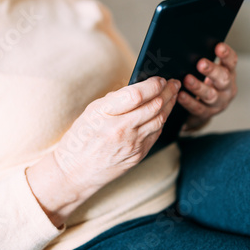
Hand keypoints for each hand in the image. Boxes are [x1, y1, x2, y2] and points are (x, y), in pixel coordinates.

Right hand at [54, 77, 180, 190]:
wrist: (75, 171)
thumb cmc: (81, 138)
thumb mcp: (92, 112)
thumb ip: (116, 100)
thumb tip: (140, 87)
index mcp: (104, 114)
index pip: (136, 94)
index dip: (152, 84)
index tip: (159, 78)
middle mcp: (120, 129)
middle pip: (153, 106)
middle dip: (167, 91)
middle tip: (174, 83)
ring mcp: (131, 144)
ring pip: (159, 119)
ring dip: (169, 104)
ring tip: (173, 94)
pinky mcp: (138, 155)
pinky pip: (156, 133)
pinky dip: (162, 120)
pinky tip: (164, 112)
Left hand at [178, 43, 237, 131]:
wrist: (202, 111)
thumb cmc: (204, 85)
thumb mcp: (208, 73)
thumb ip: (203, 62)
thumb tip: (187, 47)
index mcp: (228, 74)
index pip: (231, 62)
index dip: (226, 54)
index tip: (218, 46)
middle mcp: (227, 89)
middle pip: (223, 78)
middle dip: (212, 71)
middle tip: (201, 63)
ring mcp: (218, 103)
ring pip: (210, 95)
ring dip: (198, 87)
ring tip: (187, 79)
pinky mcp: (206, 114)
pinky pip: (197, 108)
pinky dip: (188, 101)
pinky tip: (180, 95)